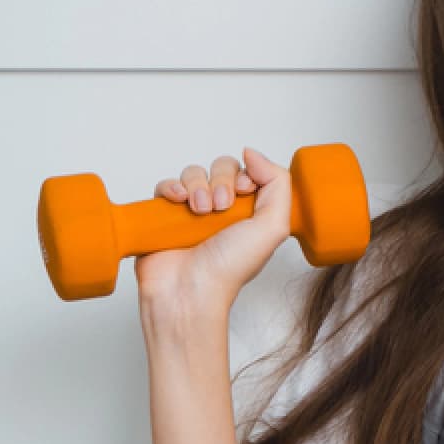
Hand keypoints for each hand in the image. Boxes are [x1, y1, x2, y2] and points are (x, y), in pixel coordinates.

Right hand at [135, 146, 293, 313]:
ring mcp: (192, 211)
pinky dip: (172, 187)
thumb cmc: (231, 267)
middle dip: (221, 180)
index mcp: (250, 212)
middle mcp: (222, 210)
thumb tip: (253, 154)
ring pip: (194, 173)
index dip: (246, 174)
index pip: (249, 172)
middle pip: (221, 167)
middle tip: (220, 206)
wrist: (190, 289)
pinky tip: (179, 201)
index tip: (244, 191)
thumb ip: (278, 184)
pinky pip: (167, 185)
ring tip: (200, 210)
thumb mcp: (274, 226)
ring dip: (198, 185)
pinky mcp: (165, 215)